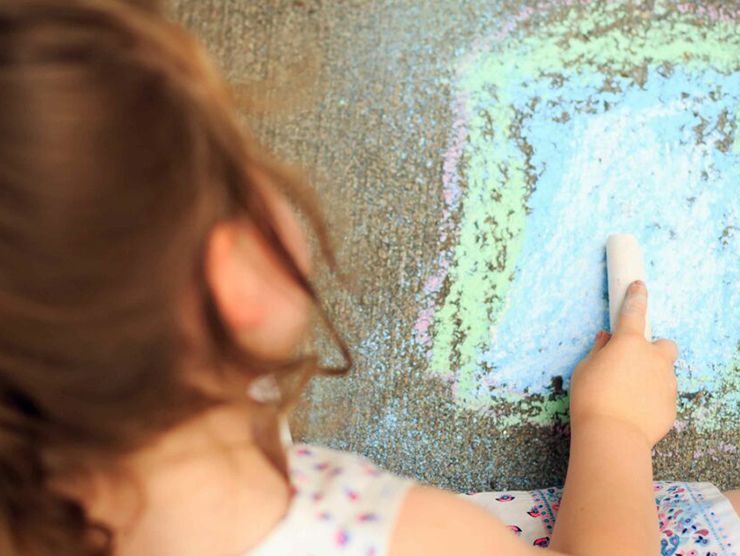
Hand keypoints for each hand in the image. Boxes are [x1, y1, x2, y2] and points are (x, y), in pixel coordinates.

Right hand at [569, 280, 678, 446]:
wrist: (612, 435)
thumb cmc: (591, 398)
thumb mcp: (584, 369)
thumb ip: (598, 351)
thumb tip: (606, 340)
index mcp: (629, 343)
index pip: (633, 312)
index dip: (635, 296)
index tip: (638, 285)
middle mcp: (653, 358)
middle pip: (664, 344)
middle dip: (653, 350)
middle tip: (634, 363)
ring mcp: (666, 381)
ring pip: (664, 372)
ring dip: (650, 376)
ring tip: (627, 395)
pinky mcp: (671, 404)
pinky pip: (663, 395)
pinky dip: (651, 399)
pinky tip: (633, 411)